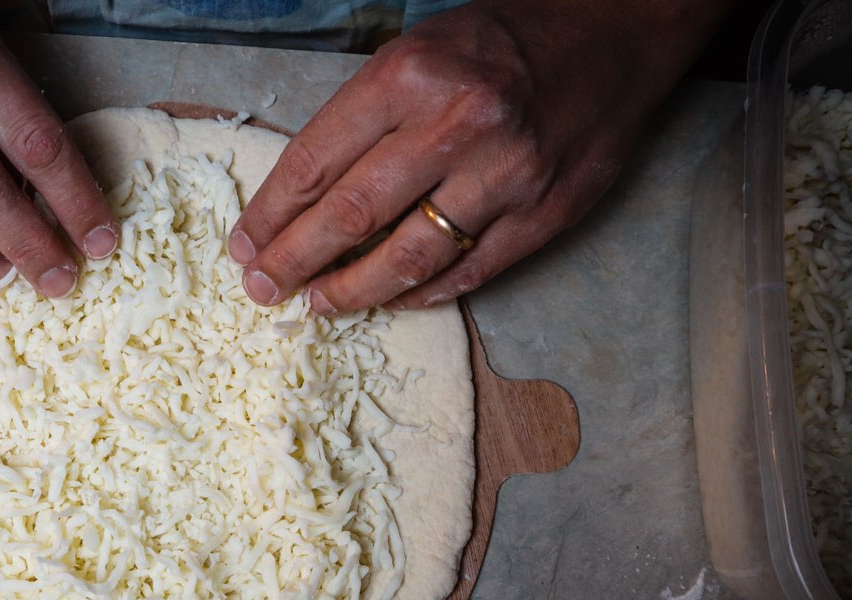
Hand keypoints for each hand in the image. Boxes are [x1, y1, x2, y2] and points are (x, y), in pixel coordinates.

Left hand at [229, 0, 732, 311]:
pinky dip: (422, 294)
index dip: (271, 214)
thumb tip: (305, 196)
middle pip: (351, 216)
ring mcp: (506, 175)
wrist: (617, 30)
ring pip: (409, 257)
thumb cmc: (505, 39)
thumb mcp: (419, 51)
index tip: (245, 247)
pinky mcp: (546, 212)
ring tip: (318, 305)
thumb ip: (364, 117)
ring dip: (353, 290)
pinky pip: (469, 271)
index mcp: (410, 75)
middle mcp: (456, 125)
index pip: (315, 162)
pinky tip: (391, 300)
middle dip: (295, 261)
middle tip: (263, 290)